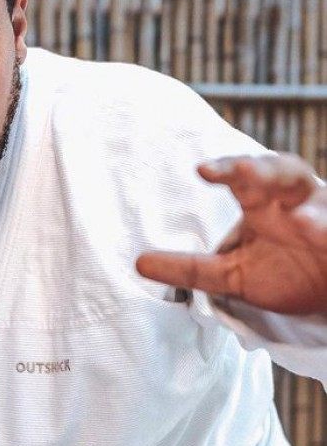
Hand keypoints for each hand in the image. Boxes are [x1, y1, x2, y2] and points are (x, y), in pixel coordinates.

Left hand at [136, 153, 326, 313]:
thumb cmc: (283, 273)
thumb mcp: (231, 275)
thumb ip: (190, 268)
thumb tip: (138, 263)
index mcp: (263, 201)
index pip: (243, 177)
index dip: (225, 170)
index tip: (202, 171)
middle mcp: (295, 200)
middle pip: (282, 171)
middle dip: (263, 170)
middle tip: (242, 171)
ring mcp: (324, 217)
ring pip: (318, 198)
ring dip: (308, 208)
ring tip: (296, 218)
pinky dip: (325, 230)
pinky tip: (310, 228)